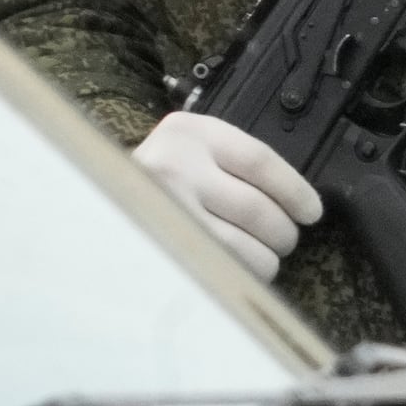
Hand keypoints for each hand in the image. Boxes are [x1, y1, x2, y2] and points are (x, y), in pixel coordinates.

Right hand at [133, 111, 320, 279]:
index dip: (295, 191)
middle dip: (284, 232)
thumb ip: (234, 162)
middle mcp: (175, 165)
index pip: (261, 161)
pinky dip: (248, 273)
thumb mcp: (191, 150)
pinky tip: (236, 263)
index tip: (311, 212)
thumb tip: (299, 204)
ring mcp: (168, 209)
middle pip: (260, 208)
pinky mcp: (168, 246)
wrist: (94, 199)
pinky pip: (232, 269)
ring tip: (259, 252)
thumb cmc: (157, 179)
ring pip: (251, 246)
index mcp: (189, 132)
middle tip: (282, 237)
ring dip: (268, 256)